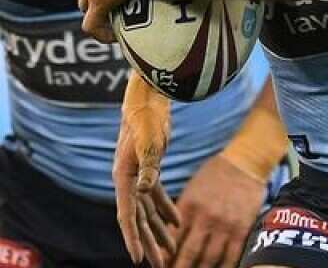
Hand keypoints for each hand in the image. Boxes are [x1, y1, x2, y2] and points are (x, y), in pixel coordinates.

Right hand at [115, 76, 179, 266]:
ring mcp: (138, 178)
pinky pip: (157, 198)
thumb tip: (145, 190)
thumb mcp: (150, 143)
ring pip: (148, 213)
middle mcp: (128, 183)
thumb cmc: (147, 120)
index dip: (133, 239)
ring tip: (169, 252)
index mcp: (124, 180)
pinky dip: (166, 211)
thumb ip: (149, 167)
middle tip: (160, 266)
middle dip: (149, 244)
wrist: (147, 102)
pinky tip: (176, 225)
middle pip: (138, 221)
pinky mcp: (150, 171)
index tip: (138, 259)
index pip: (128, 217)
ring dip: (158, 232)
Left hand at [172, 155, 266, 267]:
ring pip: (209, 259)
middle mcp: (206, 218)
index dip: (164, 258)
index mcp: (189, 207)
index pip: (172, 241)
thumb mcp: (192, 190)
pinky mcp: (242, 228)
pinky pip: (232, 255)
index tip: (160, 267)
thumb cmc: (215, 174)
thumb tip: (169, 238)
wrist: (246, 162)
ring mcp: (225, 225)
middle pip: (188, 254)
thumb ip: (180, 213)